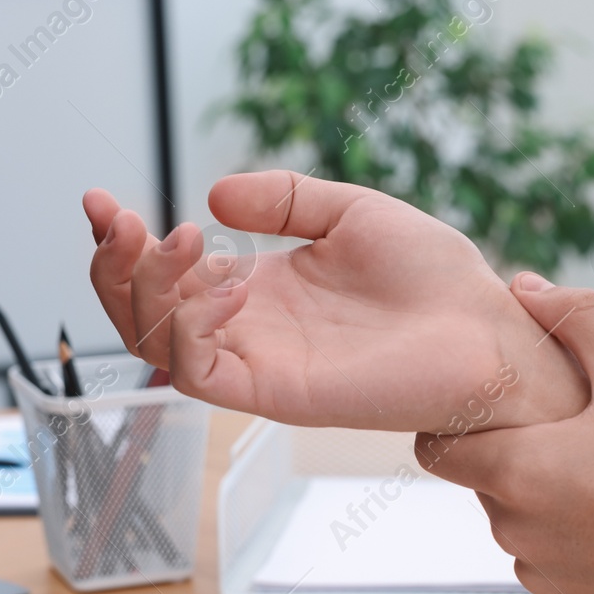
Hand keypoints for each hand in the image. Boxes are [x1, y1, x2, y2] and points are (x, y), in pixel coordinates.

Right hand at [82, 172, 587, 433]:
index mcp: (260, 291)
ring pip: (158, 347)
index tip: (104, 201)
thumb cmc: (435, 281)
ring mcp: (261, 365)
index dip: (123, 243)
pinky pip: (204, 376)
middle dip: (115, 267)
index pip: (165, 278)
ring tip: (181, 241)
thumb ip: (283, 200)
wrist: (490, 332)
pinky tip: (222, 284)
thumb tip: (214, 197)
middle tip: (120, 220)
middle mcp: (250, 332)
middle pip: (142, 317)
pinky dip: (190, 330)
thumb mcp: (350, 213)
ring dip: (148, 291)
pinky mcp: (281, 396)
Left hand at [424, 273, 593, 593]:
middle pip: (488, 483)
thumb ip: (579, 321)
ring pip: (522, 527)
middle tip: (583, 438)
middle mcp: (514, 532)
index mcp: (516, 472)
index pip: (435, 448)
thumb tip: (525, 286)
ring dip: (550, 504)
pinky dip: (579, 548)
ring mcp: (541, 577)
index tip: (497, 411)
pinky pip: (555, 568)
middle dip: (521, 457)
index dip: (455, 424)